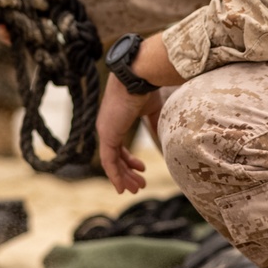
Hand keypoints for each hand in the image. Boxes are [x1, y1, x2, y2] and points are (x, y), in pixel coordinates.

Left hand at [97, 74, 157, 193]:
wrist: (137, 77)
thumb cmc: (145, 88)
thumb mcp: (152, 110)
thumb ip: (154, 124)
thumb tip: (163, 137)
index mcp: (116, 121)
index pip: (119, 146)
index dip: (129, 161)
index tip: (141, 169)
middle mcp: (108, 127)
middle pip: (115, 157)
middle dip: (128, 173)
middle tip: (140, 185)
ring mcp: (105, 132)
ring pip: (111, 162)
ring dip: (123, 178)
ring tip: (136, 189)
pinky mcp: (106, 136)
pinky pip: (108, 161)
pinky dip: (114, 176)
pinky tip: (121, 187)